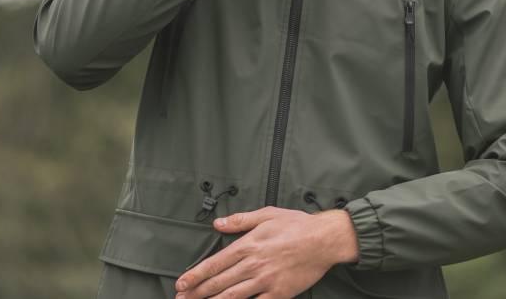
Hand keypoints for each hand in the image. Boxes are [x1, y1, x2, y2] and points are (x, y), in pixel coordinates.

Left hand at [174, 206, 357, 298]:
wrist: (325, 240)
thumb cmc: (297, 225)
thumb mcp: (267, 214)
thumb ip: (240, 220)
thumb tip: (218, 223)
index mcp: (248, 245)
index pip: (215, 264)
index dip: (196, 275)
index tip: (181, 283)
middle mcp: (253, 265)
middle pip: (218, 283)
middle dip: (196, 293)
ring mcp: (265, 281)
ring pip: (232, 297)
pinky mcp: (278, 294)